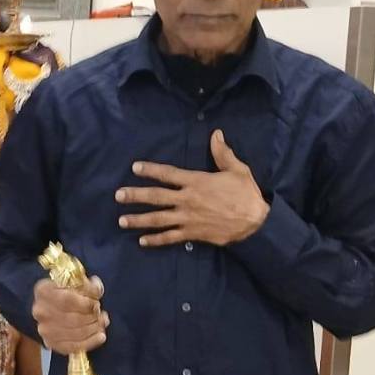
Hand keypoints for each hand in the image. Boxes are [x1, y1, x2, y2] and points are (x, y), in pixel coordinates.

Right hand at [32, 275, 107, 353]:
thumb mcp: (77, 282)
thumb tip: (97, 291)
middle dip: (92, 317)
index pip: (67, 300)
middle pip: (72, 318)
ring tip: (102, 322)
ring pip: (75, 333)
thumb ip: (89, 285)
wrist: (53, 305)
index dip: (86, 304)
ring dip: (94, 329)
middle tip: (100, 313)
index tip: (96, 302)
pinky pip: (73, 346)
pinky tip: (101, 336)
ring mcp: (44, 329)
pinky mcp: (51, 343)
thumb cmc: (67, 291)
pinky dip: (90, 342)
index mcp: (44, 291)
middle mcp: (40, 311)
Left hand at [116, 130, 269, 246]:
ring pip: (158, 219)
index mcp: (196, 182)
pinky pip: (170, 237)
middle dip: (135, 196)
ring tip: (122, 220)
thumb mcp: (237, 170)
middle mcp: (188, 199)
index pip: (168, 174)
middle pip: (156, 197)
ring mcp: (188, 218)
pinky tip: (142, 241)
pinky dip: (155, 240)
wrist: (255, 222)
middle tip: (118, 195)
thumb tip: (216, 134)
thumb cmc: (246, 194)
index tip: (135, 168)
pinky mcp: (192, 234)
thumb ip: (222, 153)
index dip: (150, 170)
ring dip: (139, 219)